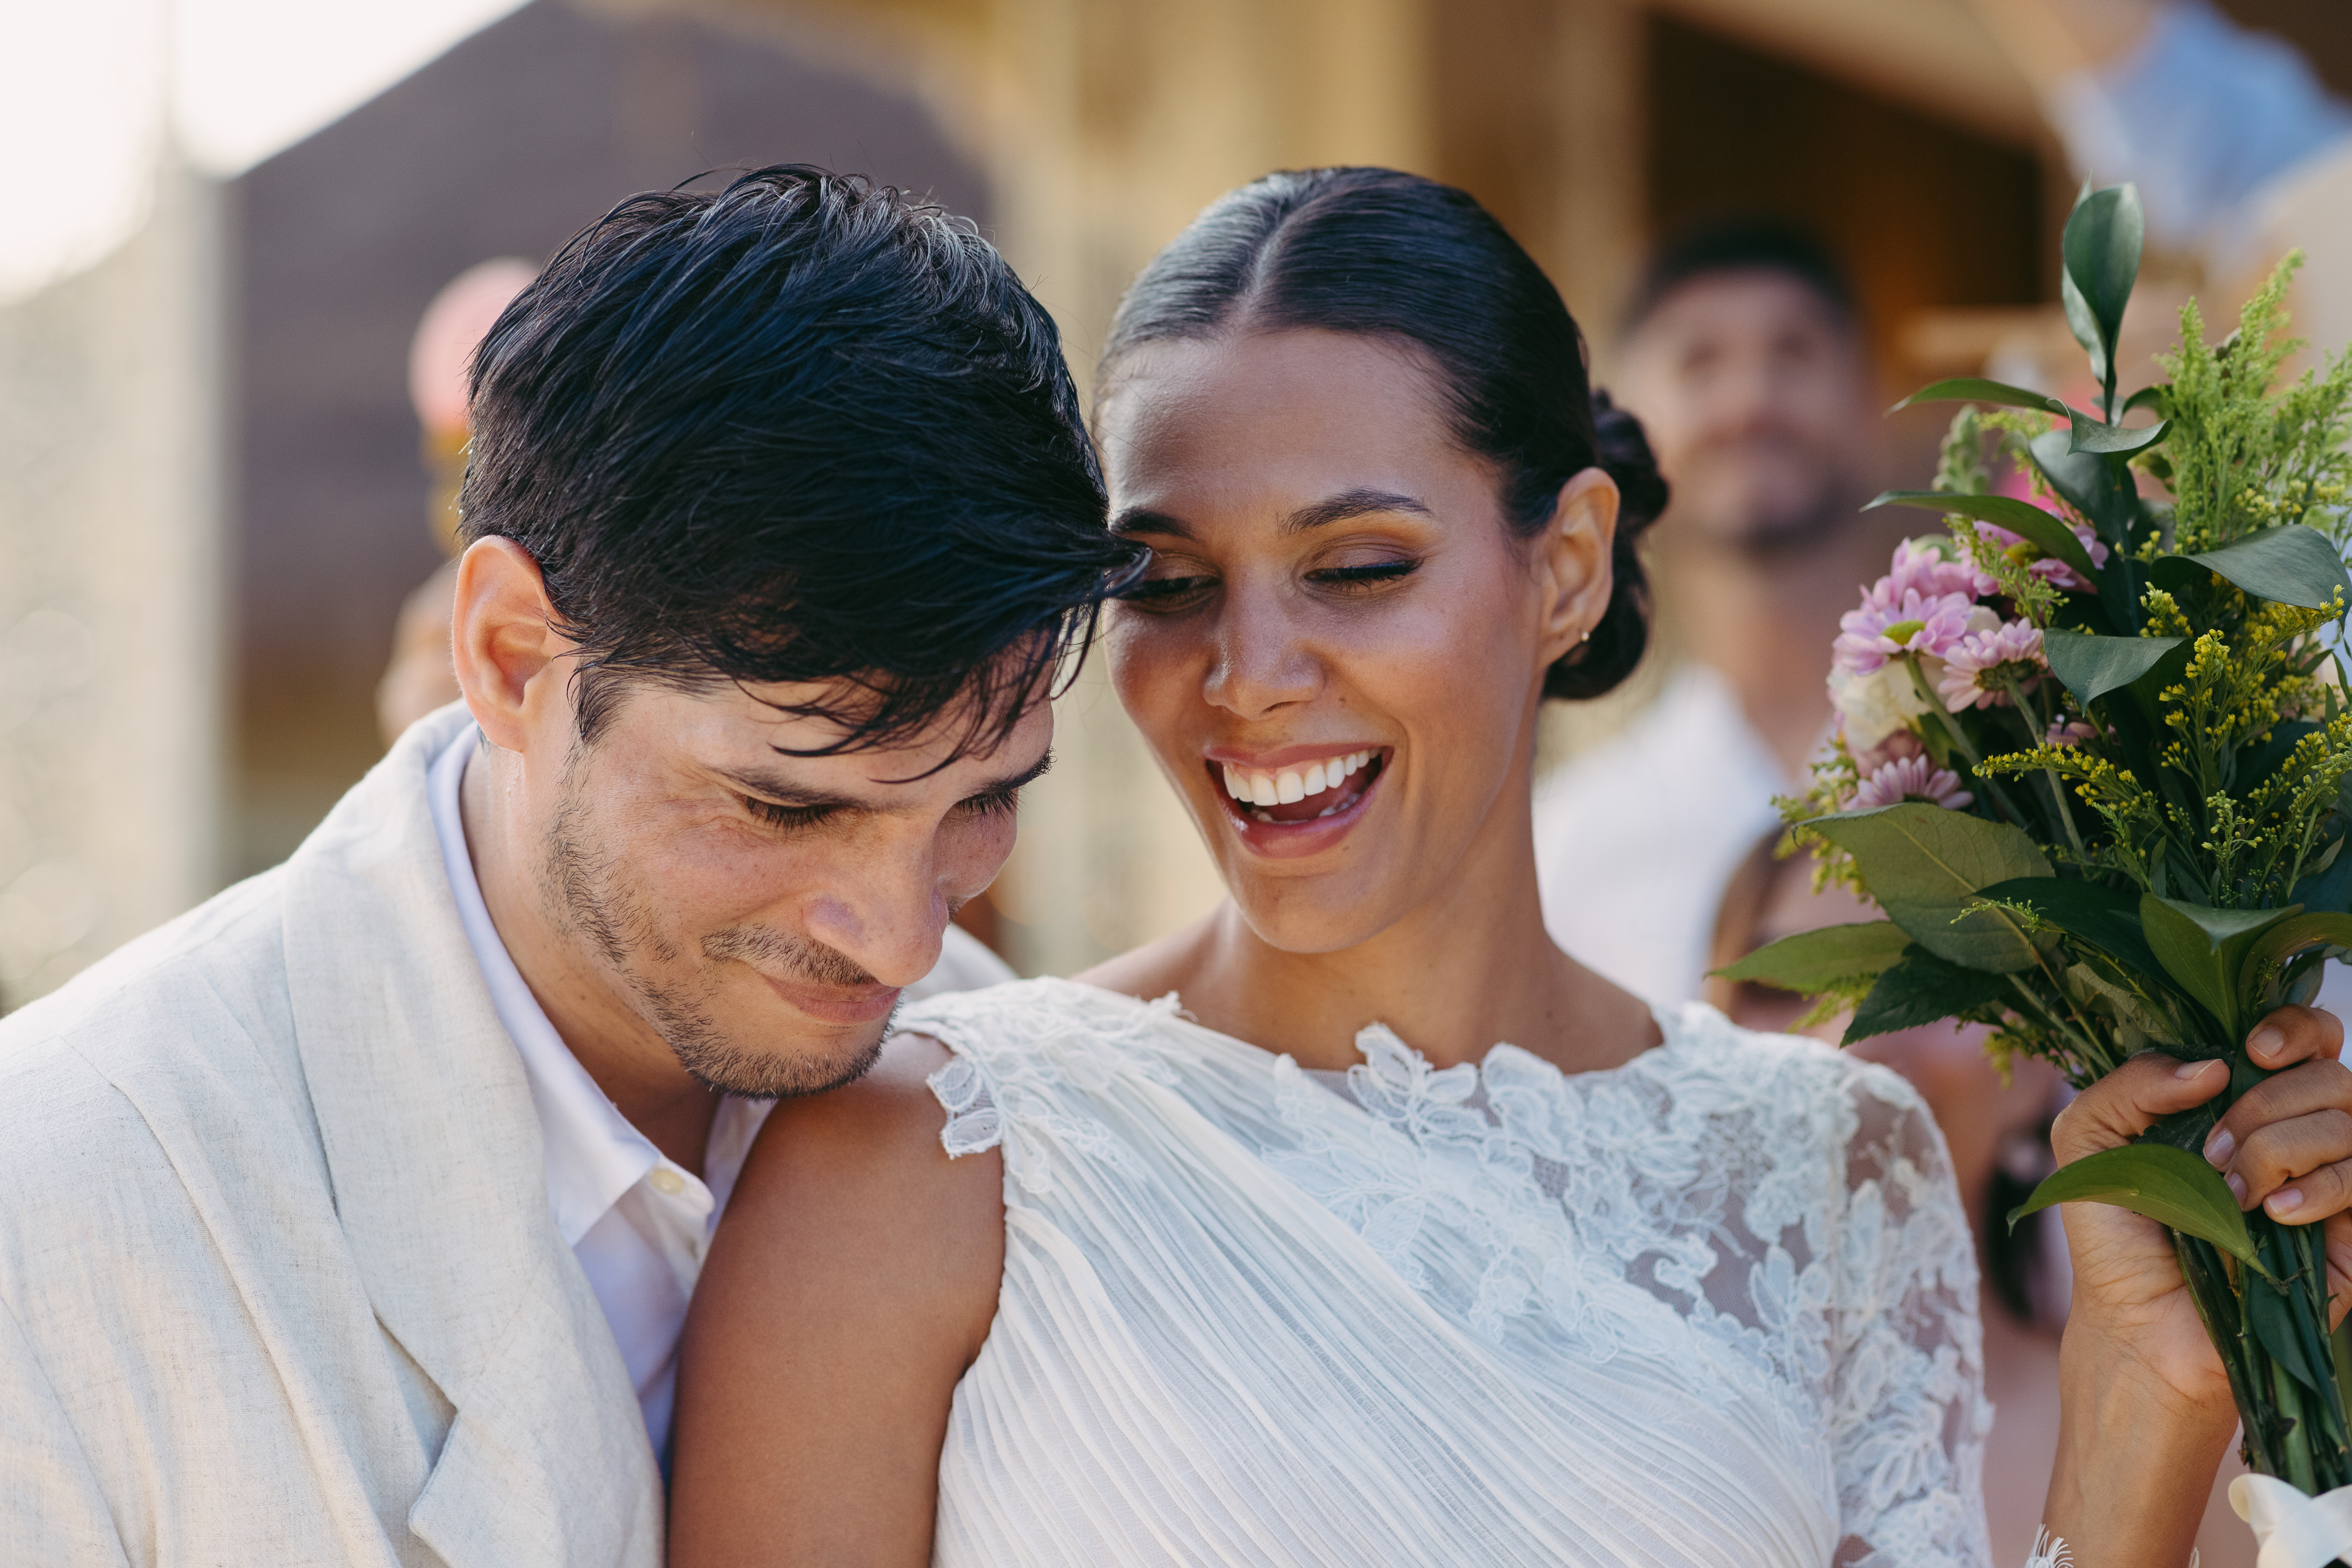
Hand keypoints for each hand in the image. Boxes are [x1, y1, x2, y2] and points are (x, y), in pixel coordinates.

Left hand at [2042, 1005, 2351, 1564]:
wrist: (2139, 1325)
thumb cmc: (2116, 1232)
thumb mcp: (2088, 1142)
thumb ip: (2128, 1084)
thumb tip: (2212, 1064)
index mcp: (2239, 1100)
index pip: (2303, 1038)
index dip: (2293, 1028)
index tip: (2250, 1051)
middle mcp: (2293, 1134)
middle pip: (2330, 1075)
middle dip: (2268, 1103)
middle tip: (2213, 1151)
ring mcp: (2329, 1184)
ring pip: (2351, 1120)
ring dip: (2284, 1145)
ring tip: (2231, 1192)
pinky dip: (2319, 1187)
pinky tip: (2273, 1214)